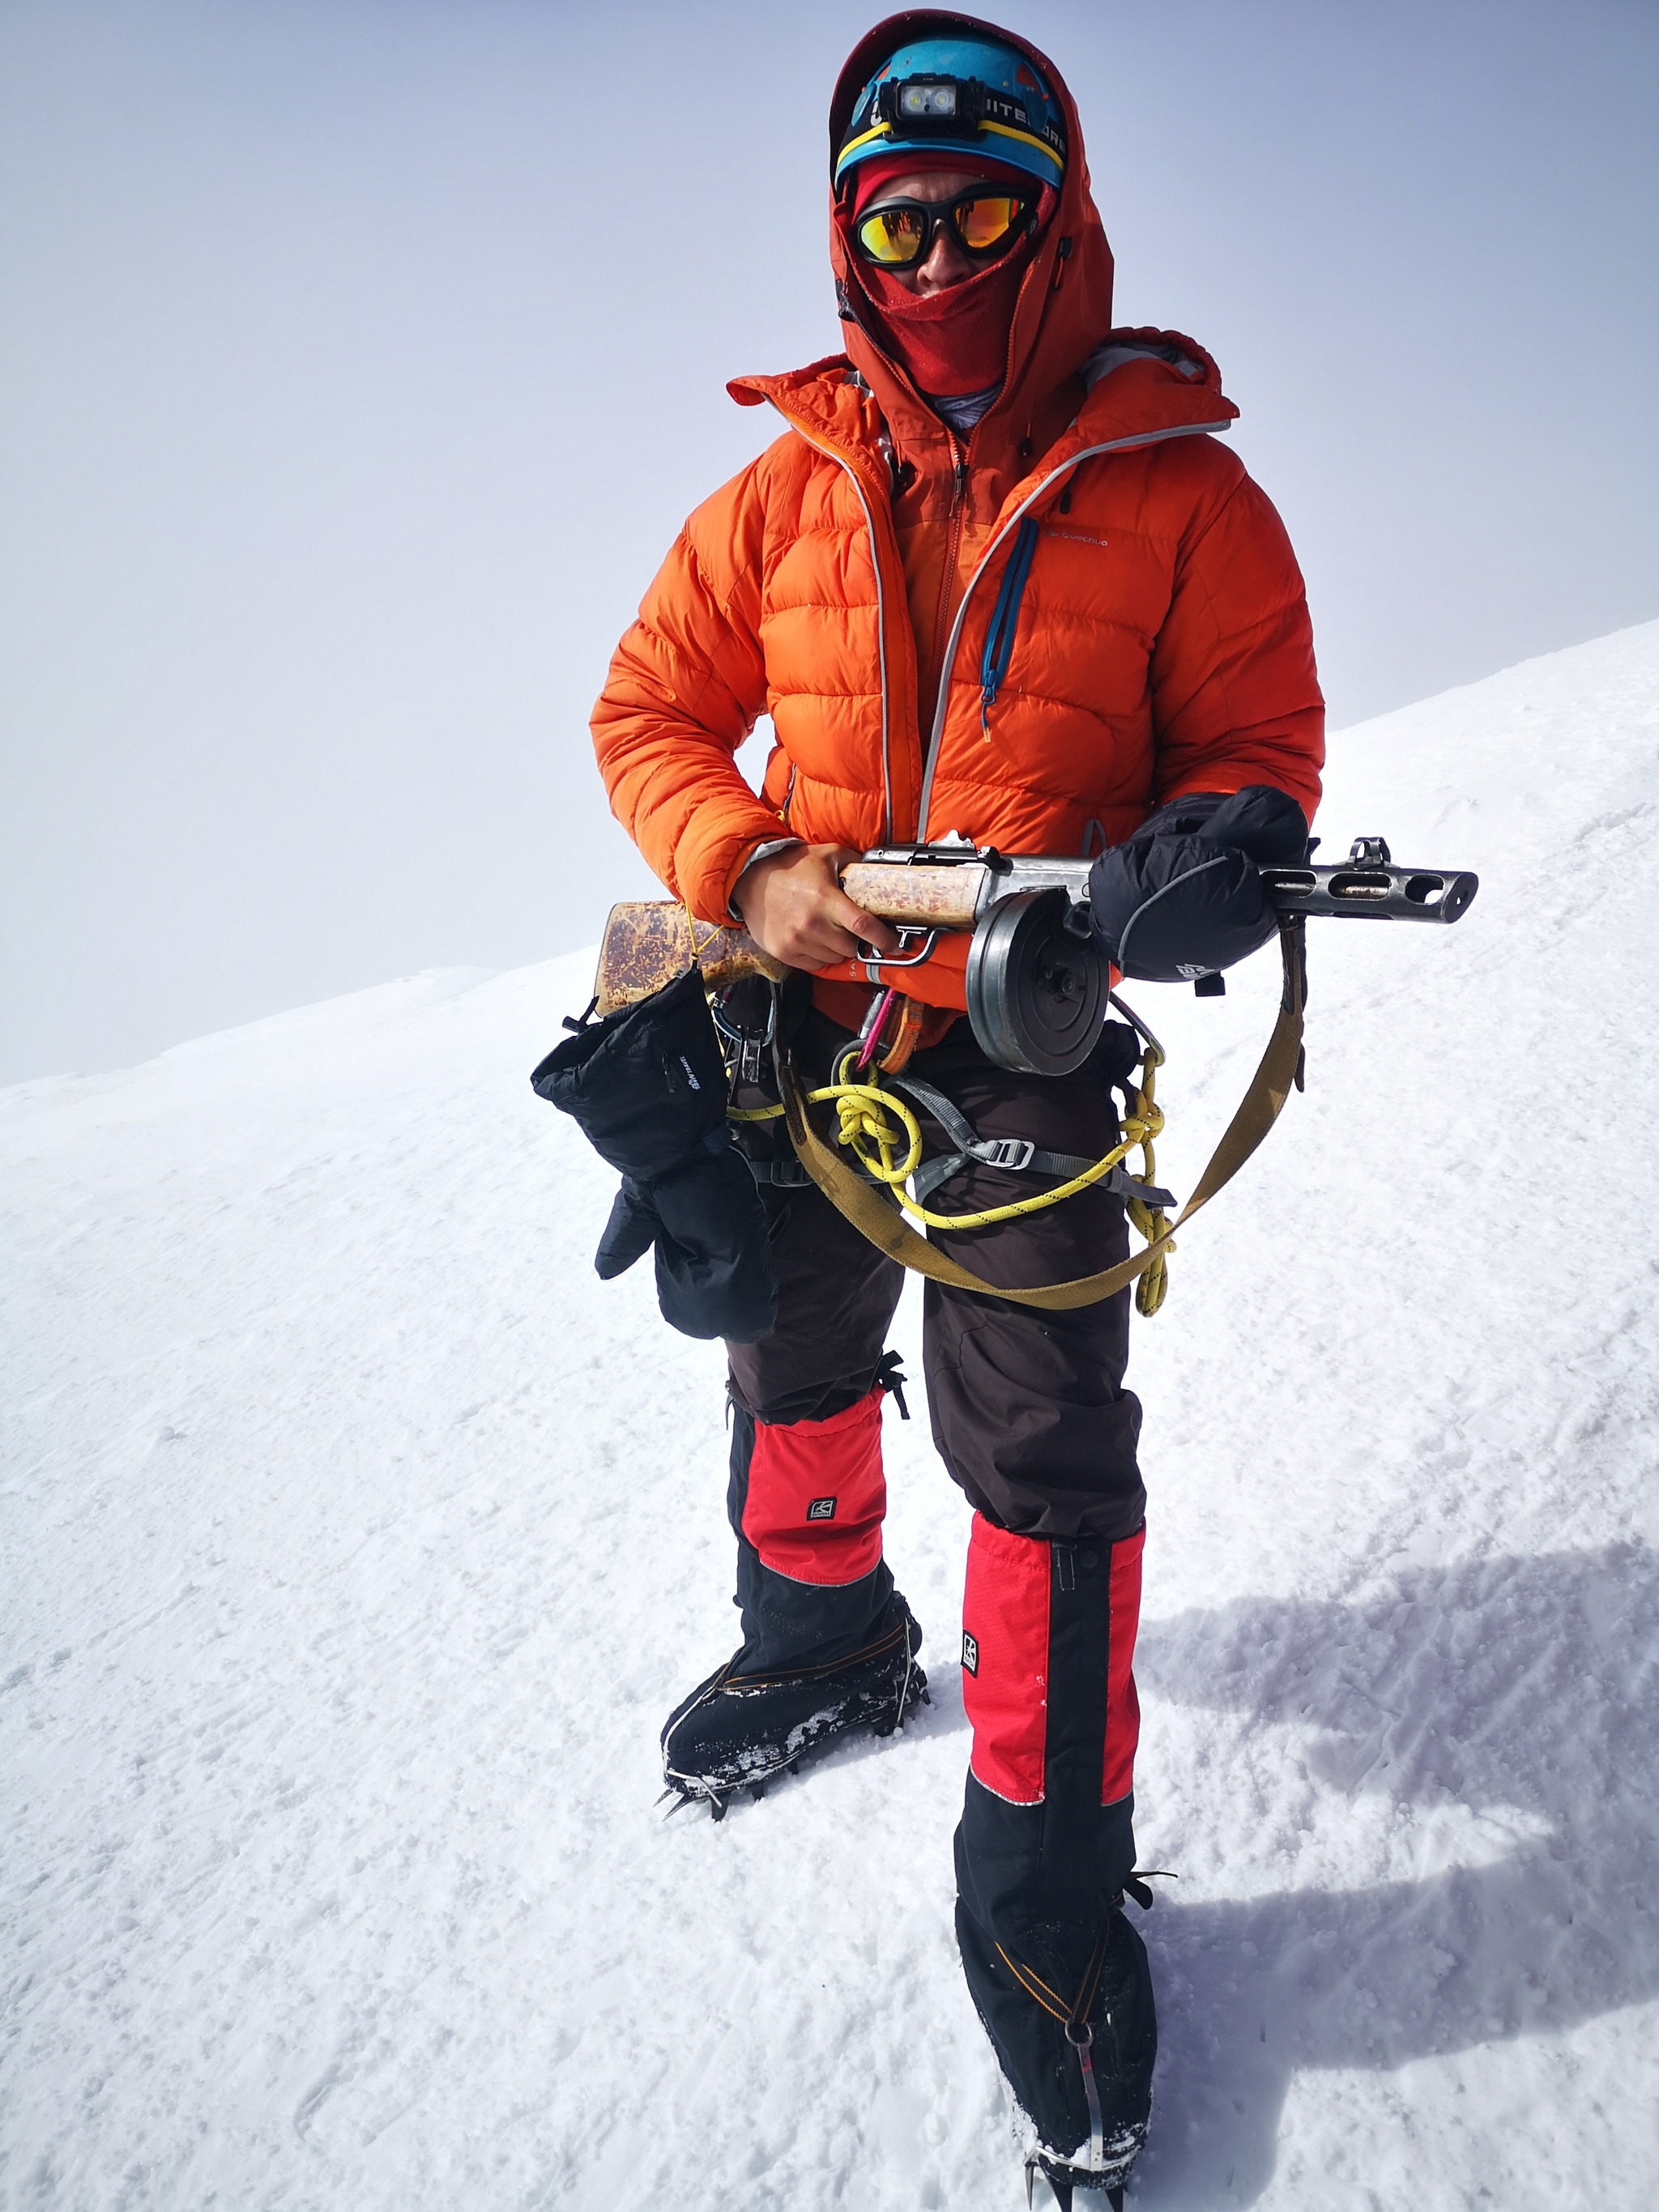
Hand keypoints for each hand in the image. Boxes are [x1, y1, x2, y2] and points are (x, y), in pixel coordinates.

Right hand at [733, 843, 900, 970]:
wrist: (751, 879)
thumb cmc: (791, 866)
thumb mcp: (826, 854)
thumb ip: (854, 863)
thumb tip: (878, 871)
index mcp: (826, 899)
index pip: (862, 926)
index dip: (883, 939)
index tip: (896, 946)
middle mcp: (812, 924)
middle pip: (850, 948)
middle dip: (856, 941)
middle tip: (849, 928)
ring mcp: (797, 941)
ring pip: (833, 959)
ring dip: (837, 949)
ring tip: (828, 930)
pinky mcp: (784, 952)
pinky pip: (814, 964)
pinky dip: (819, 955)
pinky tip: (813, 938)